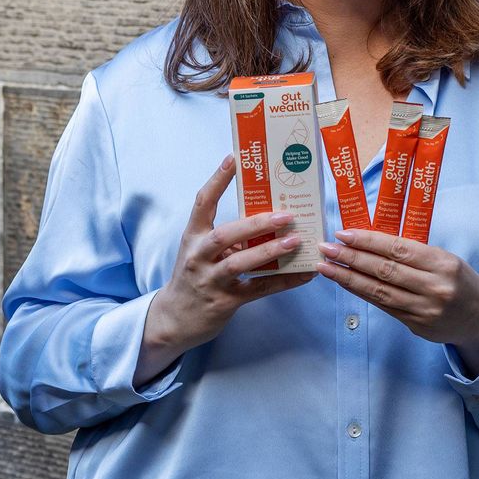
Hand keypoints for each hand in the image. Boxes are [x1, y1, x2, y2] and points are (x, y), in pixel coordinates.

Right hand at [135, 155, 315, 385]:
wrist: (173, 319)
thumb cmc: (194, 276)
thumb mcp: (201, 251)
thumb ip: (228, 235)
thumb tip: (270, 215)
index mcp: (193, 237)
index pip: (203, 203)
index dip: (217, 180)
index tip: (234, 158)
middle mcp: (199, 256)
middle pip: (226, 235)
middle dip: (257, 224)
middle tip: (286, 215)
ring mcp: (210, 280)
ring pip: (240, 263)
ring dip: (270, 252)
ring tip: (296, 241)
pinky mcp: (224, 302)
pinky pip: (259, 289)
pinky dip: (284, 281)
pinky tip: (305, 274)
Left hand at [315, 230, 478, 376]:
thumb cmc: (460, 281)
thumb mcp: (445, 259)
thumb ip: (414, 253)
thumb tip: (372, 242)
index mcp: (442, 263)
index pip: (398, 249)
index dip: (368, 241)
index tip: (344, 234)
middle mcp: (433, 287)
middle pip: (384, 270)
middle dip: (351, 258)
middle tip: (327, 248)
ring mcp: (424, 309)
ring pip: (379, 291)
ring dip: (348, 278)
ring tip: (327, 267)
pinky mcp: (416, 325)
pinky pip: (384, 306)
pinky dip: (363, 293)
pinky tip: (346, 283)